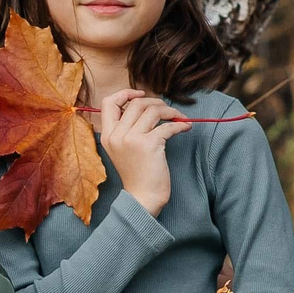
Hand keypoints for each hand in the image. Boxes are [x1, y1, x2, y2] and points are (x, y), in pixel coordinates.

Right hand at [95, 89, 189, 217]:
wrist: (142, 198)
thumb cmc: (137, 174)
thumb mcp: (122, 150)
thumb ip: (127, 129)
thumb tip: (147, 106)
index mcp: (107, 135)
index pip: (108, 102)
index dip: (125, 94)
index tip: (141, 95)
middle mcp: (116, 135)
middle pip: (136, 103)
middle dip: (156, 102)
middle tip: (168, 111)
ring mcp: (131, 139)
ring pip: (152, 110)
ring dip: (170, 111)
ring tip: (179, 118)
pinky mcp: (149, 145)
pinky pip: (167, 126)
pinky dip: (180, 125)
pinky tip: (186, 128)